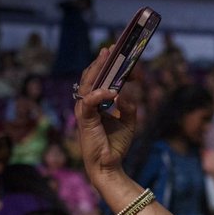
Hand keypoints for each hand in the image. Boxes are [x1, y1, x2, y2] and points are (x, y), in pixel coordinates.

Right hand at [74, 49, 139, 186]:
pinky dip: (100, 94)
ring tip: (108, 57)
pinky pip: (90, 102)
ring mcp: (85, 111)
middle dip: (101, 62)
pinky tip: (112, 90)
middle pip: (91, 77)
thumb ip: (129, 105)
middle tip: (112, 48)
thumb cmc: (115, 144)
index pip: (100, 79)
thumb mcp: (129, 121)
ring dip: (98, 70)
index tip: (121, 55)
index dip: (109, 67)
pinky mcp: (85, 120)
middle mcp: (87, 104)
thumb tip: (125, 91)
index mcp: (96, 103)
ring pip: (87, 84)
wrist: (108, 166)